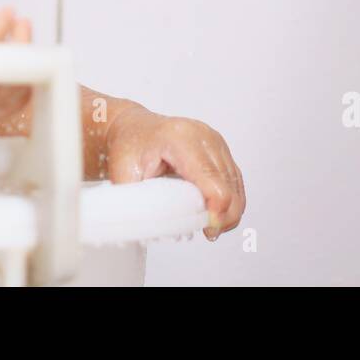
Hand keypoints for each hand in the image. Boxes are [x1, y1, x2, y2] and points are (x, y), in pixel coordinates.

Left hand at [104, 106, 244, 240]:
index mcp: (181, 140)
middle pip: (229, 185)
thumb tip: (142, 228)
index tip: (209, 229)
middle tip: (208, 232)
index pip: (211, 180)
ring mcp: (215, 142)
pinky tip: (215, 212)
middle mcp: (204, 137)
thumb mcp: (123, 172)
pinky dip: (229, 200)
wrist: (134, 127)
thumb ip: (134, 200)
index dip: (215, 209)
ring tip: (210, 225)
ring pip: (235, 185)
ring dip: (229, 210)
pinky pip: (234, 180)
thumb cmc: (129, 144)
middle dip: (224, 215)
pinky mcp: (220, 149)